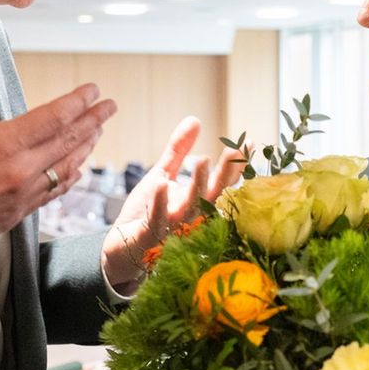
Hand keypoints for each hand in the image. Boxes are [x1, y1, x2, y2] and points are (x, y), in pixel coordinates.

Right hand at [0, 50, 116, 291]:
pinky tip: (74, 169)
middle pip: (68, 142)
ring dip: (85, 148)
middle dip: (92, 121)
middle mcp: (18, 174)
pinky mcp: (14, 217)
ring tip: (97, 132)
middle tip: (109, 106)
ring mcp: (20, 199)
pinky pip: (52, 193)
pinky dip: (68, 177)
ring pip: (66, 169)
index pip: (53, 118)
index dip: (77, 102)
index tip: (92, 90)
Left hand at [101, 117, 243, 288]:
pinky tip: (162, 184)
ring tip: (202, 160)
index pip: (222, 183)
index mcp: (197, 202)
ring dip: (197, 185)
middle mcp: (191, 218)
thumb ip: (178, 151)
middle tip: (234, 150)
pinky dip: (160, 204)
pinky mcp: (149, 239)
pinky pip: (156, 221)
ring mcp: (172, 230)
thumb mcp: (162, 175)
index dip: (236, 164)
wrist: (120, 250)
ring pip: (190, 209)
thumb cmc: (144, 212)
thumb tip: (195, 119)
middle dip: (225, 173)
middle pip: (213, 195)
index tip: (249, 142)